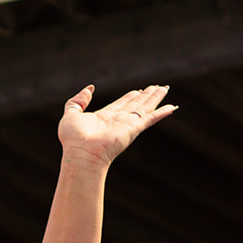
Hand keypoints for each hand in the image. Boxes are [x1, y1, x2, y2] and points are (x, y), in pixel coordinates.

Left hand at [58, 83, 175, 169]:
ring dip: (155, 98)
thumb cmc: (73, 140)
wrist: (81, 155)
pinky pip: (150, 119)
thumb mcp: (70, 114)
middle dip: (146, 96)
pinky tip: (172, 107)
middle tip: (157, 87)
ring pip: (144, 108)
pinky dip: (161, 113)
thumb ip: (78, 100)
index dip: (130, 96)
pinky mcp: (133, 130)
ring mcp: (126, 126)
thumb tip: (90, 88)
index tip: (139, 90)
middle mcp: (117, 122)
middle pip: (135, 105)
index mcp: (104, 118)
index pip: (121, 104)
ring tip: (164, 89)